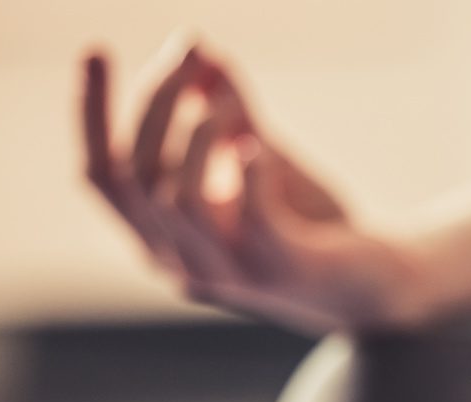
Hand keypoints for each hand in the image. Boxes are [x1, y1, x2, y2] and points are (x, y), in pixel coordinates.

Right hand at [80, 39, 423, 332]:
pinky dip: (250, 173)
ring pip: (177, 200)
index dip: (92, 114)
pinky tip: (257, 144)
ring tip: (225, 101)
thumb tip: (199, 49)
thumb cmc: (313, 223)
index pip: (102, 175)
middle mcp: (180, 262)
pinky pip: (250, 219)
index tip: (95, 49)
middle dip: (155, 106)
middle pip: (135, 178)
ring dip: (197, 137)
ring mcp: (227, 273)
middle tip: (188, 54)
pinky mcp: (278, 271)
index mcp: (162, 237)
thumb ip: (228, 112)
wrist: (379, 284)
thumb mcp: (263, 158)